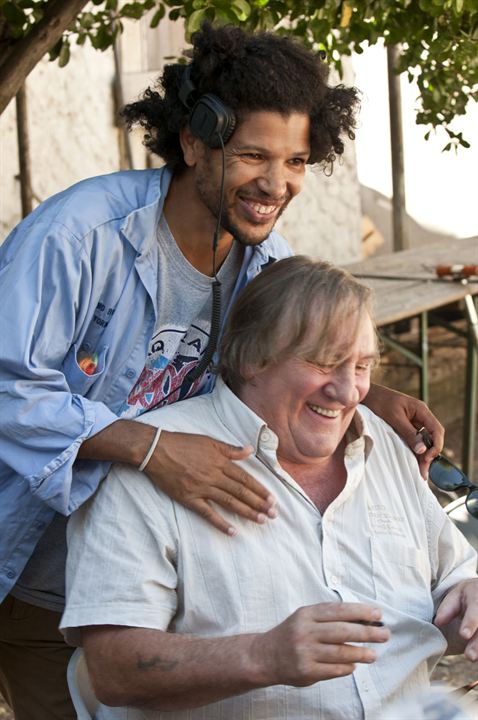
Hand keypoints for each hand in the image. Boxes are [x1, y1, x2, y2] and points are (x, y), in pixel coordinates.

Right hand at [145, 431, 276, 534]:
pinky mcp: (189, 498)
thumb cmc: (182, 443)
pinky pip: (207, 513)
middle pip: (240, 492)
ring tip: (261, 521)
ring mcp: (201, 488)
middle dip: (259, 504)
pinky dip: (220, 523)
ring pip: (229, 503)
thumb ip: (230, 449)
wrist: (156, 450)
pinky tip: (233, 531)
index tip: (272, 499)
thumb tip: (249, 450)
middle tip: (274, 515)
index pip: (245, 479)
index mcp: (220, 462)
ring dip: (247, 512)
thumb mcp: (209, 441)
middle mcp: (213, 476)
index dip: (260, 490)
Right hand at [253, 602, 389, 686]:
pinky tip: (354, 666)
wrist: (265, 656)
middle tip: (384, 634)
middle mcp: (305, 631)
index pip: (338, 610)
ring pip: (340, 653)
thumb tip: (362, 621)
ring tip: (373, 655)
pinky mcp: (306, 671)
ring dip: (361, 654)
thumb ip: (328, 618)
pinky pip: (332, 670)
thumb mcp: (305, 618)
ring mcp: (305, 652)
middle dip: (367, 633)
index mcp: (307, 614)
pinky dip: (346, 668)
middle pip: (342, 631)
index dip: (360, 612)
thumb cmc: (292, 634)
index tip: (378, 615)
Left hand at [363, 384, 443, 477]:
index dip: (436, 445)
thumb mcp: (394, 418)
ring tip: (419, 473)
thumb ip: (408, 433)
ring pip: (423, 442)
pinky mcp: (404, 427)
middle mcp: (420, 417)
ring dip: (421, 456)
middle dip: (429, 455)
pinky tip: (411, 463)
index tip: (428, 458)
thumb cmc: (379, 402)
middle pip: (431, 438)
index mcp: (421, 410)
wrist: (364, 395)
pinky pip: (413, 441)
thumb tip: (422, 450)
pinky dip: (413, 452)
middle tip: (423, 473)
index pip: (436, 430)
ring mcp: (412, 422)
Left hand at [434, 580, 477, 660]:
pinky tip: (477, 661)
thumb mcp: (456, 595)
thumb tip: (438, 622)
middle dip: (477, 643)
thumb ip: (448, 608)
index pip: (475, 610)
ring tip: (473, 660)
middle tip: (470, 656)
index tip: (464, 635)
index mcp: (477, 596)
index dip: (470, 623)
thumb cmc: (466, 596)